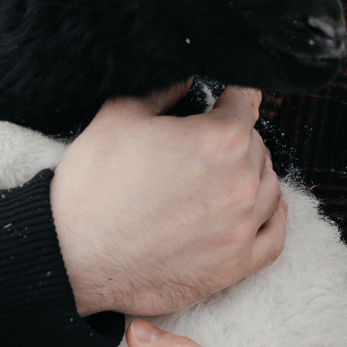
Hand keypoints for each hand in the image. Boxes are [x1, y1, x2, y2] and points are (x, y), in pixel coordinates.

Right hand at [51, 83, 288, 317]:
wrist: (72, 257)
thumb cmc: (93, 187)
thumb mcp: (119, 116)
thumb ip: (163, 89)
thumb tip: (188, 79)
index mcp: (222, 138)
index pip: (245, 104)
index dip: (232, 97)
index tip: (226, 99)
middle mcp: (242, 182)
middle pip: (256, 148)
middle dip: (235, 141)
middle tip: (204, 146)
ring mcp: (242, 228)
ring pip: (268, 189)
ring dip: (252, 177)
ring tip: (225, 177)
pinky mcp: (235, 267)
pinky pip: (274, 238)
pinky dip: (272, 220)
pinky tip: (263, 212)